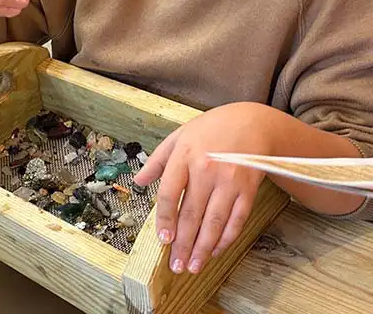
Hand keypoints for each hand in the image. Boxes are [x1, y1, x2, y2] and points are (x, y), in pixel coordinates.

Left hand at [133, 102, 272, 275]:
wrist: (251, 123)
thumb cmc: (211, 129)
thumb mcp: (179, 136)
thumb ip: (157, 160)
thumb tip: (138, 181)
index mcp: (184, 155)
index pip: (170, 193)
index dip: (165, 219)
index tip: (163, 239)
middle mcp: (206, 169)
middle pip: (191, 213)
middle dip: (183, 243)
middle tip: (176, 265)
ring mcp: (229, 181)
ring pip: (214, 221)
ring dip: (203, 248)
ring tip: (193, 266)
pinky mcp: (248, 190)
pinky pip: (236, 220)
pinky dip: (226, 239)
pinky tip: (215, 250)